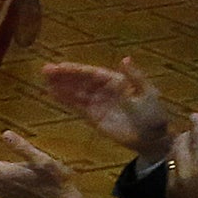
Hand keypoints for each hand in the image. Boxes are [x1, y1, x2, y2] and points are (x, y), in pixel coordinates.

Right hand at [39, 59, 171, 157]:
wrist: (153, 138)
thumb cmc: (152, 114)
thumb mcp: (146, 93)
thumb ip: (134, 77)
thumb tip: (124, 58)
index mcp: (116, 81)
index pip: (91, 73)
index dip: (76, 70)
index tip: (59, 66)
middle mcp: (103, 90)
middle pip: (80, 81)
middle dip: (63, 76)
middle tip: (45, 70)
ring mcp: (97, 103)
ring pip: (76, 92)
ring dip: (61, 86)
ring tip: (44, 81)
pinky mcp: (93, 117)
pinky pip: (76, 106)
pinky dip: (65, 100)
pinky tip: (53, 95)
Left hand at [166, 115, 197, 197]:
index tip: (197, 115)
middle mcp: (185, 173)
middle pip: (180, 144)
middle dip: (188, 134)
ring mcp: (174, 185)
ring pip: (172, 157)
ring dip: (180, 147)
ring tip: (192, 146)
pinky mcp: (171, 196)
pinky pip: (170, 171)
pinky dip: (177, 162)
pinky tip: (188, 165)